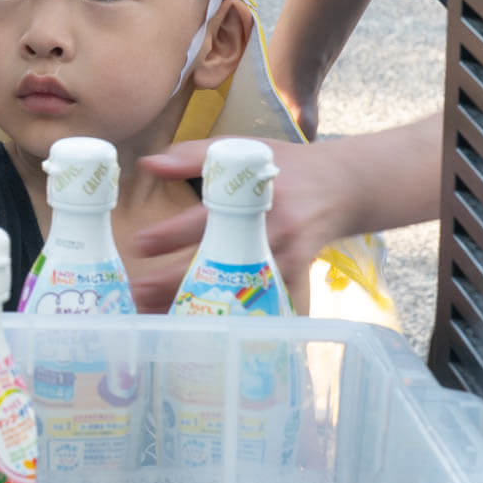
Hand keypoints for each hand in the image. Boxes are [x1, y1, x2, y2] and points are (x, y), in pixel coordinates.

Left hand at [129, 136, 351, 312]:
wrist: (343, 187)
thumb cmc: (282, 167)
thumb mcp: (241, 150)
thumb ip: (192, 156)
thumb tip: (148, 163)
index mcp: (251, 194)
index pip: (206, 217)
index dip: (172, 233)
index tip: (140, 243)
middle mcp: (270, 229)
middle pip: (217, 259)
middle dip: (175, 278)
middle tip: (138, 290)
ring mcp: (286, 256)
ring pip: (238, 288)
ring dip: (200, 304)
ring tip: (161, 317)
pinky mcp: (297, 275)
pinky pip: (266, 302)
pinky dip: (240, 317)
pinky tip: (209, 331)